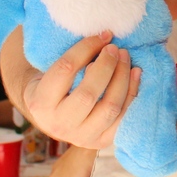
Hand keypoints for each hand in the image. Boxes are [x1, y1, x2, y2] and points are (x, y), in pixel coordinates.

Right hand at [22, 33, 139, 147]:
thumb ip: (69, 59)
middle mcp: (58, 125)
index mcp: (40, 103)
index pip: (65, 70)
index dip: (86, 48)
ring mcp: (81, 136)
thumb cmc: (54, 87)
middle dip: (107, 66)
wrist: (53, 118)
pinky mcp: (101, 141)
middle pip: (88, 93)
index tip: (102, 35)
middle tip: (115, 48)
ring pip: (110, 107)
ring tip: (126, 57)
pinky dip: (133, 92)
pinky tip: (136, 73)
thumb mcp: (48, 72)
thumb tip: (102, 35)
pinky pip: (124, 117)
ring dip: (123, 78)